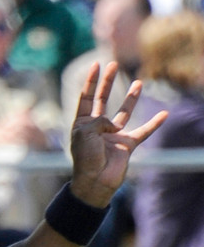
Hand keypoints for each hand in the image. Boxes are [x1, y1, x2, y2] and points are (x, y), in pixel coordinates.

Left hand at [69, 62, 166, 207]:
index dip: (91, 81)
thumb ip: (100, 121)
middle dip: (107, 82)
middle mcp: (97, 127)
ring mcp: (113, 135)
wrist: (95, 182)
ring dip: (131, 98)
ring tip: (138, 82)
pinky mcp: (127, 145)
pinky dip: (154, 124)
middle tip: (112, 64)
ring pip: (124, 112)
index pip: (86, 97)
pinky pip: (143, 132)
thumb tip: (114, 123)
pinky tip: (164, 114)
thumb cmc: (85, 158)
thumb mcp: (85, 133)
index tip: (96, 64)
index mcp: (82, 123)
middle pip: (103, 99)